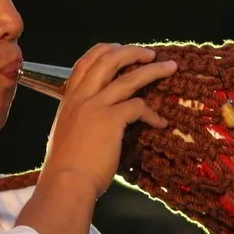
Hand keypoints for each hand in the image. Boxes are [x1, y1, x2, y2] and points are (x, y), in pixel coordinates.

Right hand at [41, 43, 176, 197]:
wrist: (65, 183)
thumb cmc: (65, 168)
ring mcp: (95, 107)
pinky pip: (138, 106)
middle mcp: (81, 98)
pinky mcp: (111, 120)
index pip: (85, 63)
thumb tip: (95, 121)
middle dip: (132, 52)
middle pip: (107, 60)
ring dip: (152, 70)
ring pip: (128, 78)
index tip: (121, 50)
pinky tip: (160, 123)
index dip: (105, 51)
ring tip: (169, 67)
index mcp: (68, 100)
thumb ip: (80, 119)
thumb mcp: (66, 133)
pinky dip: (152, 113)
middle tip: (150, 54)